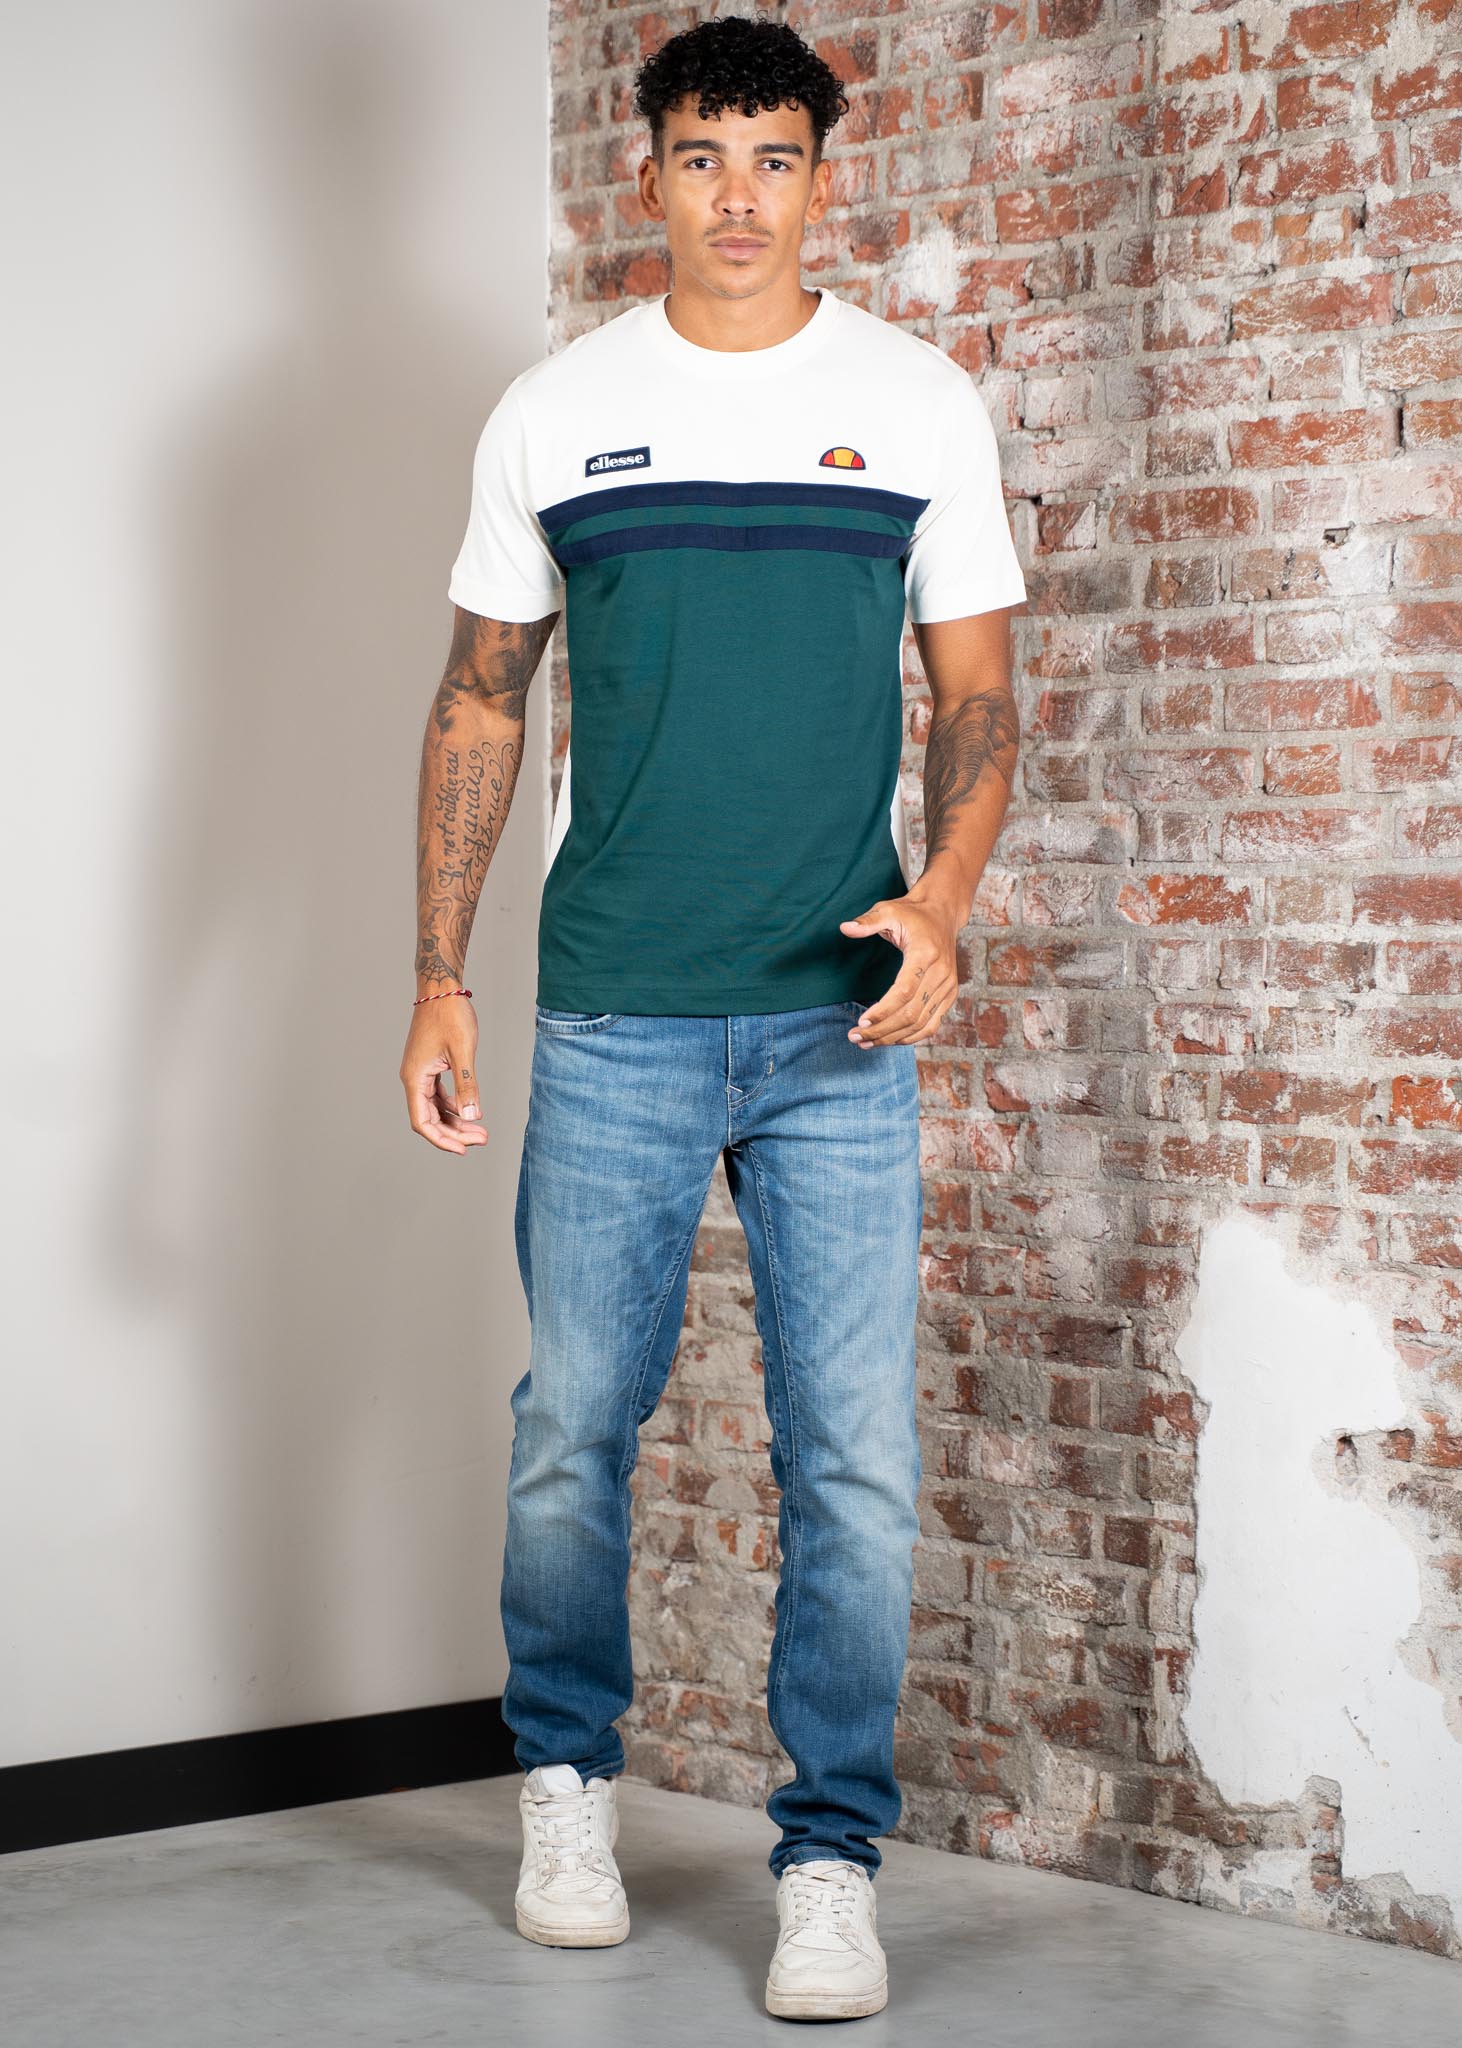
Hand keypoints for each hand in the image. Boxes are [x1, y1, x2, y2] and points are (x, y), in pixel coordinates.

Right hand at [400, 994, 487, 1153]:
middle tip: (482, 1139)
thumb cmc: (450, 1014)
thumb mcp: (462, 1051)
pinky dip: (455, 1105)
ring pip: (436, 1108)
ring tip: (481, 1131)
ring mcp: (421, 1072)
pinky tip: (472, 1110)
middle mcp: (413, 1078)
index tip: (464, 1150)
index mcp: (415, 1078)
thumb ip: (467, 1085)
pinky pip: (439, 1094)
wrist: (441, 987)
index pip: (423, 1122)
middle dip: (455, 1132)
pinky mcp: (430, 1066)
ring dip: (457, 1120)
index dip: (441, 1140)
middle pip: (430, 1118)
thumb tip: (472, 1116)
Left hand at [839, 897, 958, 1045]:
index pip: (904, 992)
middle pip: (911, 1013)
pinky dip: (911, 1037)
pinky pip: (932, 1024)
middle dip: (882, 1030)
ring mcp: (948, 986)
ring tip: (867, 1042)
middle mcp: (942, 973)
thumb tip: (844, 927)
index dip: (883, 1011)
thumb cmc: (912, 914)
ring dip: (893, 1038)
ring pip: (921, 1024)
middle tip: (856, 1037)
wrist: (943, 914)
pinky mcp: (949, 994)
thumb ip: (867, 921)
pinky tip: (890, 1040)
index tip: (861, 1021)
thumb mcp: (888, 910)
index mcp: (926, 953)